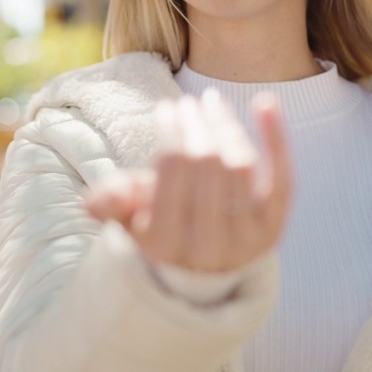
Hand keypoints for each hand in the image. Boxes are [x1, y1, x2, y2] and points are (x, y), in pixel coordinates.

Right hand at [85, 89, 293, 272]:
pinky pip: (281, 176)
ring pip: (239, 163)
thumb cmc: (161, 229)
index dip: (170, 131)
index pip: (172, 168)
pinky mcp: (274, 227)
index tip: (165, 109)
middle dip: (195, 124)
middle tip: (187, 102)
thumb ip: (114, 205)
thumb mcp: (130, 218)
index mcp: (165, 244)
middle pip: (207, 162)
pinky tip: (265, 103)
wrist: (207, 270)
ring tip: (211, 102)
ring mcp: (246, 238)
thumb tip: (91, 202)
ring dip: (224, 124)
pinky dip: (275, 138)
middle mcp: (208, 246)